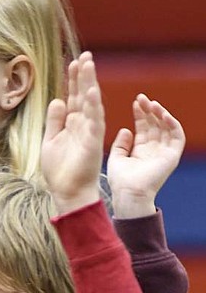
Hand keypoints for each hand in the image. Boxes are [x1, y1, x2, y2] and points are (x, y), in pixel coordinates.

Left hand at [41, 52, 104, 214]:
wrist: (67, 192)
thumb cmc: (60, 171)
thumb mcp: (50, 141)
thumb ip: (54, 121)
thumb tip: (57, 99)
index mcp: (72, 124)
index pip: (74, 97)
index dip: (73, 80)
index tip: (73, 62)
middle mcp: (83, 125)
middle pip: (83, 95)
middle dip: (83, 75)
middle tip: (85, 55)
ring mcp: (89, 132)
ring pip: (91, 103)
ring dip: (90, 84)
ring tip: (88, 65)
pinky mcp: (92, 142)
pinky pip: (94, 121)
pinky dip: (93, 106)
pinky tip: (92, 92)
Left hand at [108, 94, 184, 218]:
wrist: (128, 194)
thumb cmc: (120, 181)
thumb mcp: (116, 158)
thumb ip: (121, 144)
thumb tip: (126, 129)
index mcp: (141, 151)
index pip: (144, 127)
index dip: (141, 114)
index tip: (136, 102)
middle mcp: (154, 150)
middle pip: (155, 125)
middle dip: (149, 110)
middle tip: (142, 98)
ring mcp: (164, 152)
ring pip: (166, 127)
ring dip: (160, 114)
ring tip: (152, 104)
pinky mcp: (172, 156)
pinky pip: (177, 136)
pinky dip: (172, 124)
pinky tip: (163, 114)